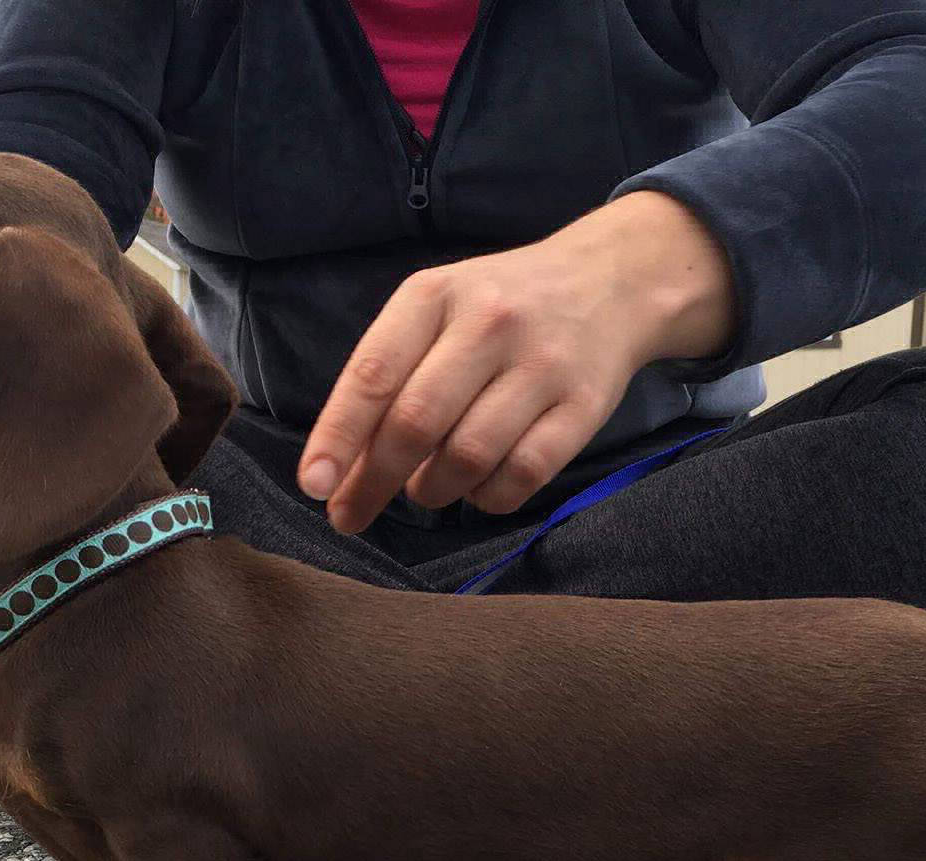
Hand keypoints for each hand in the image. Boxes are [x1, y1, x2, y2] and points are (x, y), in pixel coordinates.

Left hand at [298, 190, 735, 532]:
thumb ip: (389, 377)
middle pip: (416, 423)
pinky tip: (477, 489)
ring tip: (425, 490)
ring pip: (468, 456)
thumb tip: (338, 470)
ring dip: (433, 491)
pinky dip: (488, 498)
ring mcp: (541, 364)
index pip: (373, 374)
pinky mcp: (583, 405)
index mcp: (434, 295)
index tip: (314, 486)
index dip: (337, 437)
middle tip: (351, 515)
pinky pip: (523, 475)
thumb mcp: (437, 310)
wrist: (611, 280)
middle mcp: (488, 323)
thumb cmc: (498, 307)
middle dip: (374, 481)